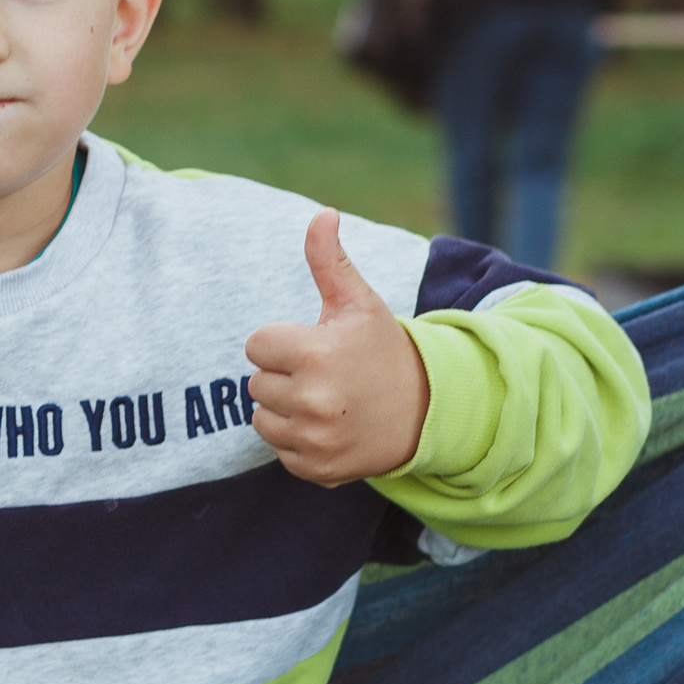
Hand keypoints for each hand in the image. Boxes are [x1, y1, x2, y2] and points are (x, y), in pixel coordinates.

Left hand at [245, 211, 428, 486]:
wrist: (427, 410)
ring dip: (284, 409)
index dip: (282, 342)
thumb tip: (322, 214)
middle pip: (257, 383)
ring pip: (261, 418)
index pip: (256, 346)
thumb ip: (329, 260)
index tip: (314, 345)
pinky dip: (297, 440)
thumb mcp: (359, 303)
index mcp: (314, 353)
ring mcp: (315, 439)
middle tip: (324, 374)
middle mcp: (312, 400)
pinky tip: (329, 426)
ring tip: (324, 399)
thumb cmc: (383, 349)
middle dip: (284, 375)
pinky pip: (279, 450)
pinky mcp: (317, 469)